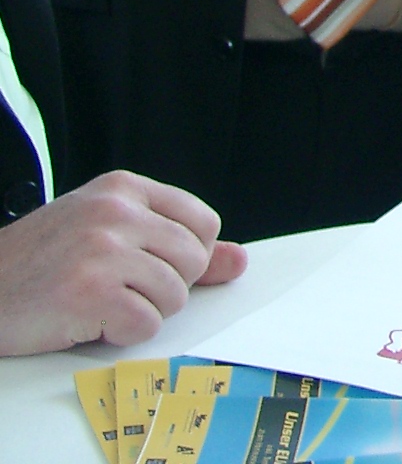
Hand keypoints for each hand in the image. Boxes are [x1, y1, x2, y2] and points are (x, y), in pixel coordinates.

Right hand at [0, 170, 247, 356]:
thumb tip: (239, 261)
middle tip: (119, 288)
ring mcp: (102, 251)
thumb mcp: (107, 233)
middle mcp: (116, 212)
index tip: (154, 265)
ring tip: (99, 302)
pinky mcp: (89, 293)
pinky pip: (146, 325)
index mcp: (123, 189)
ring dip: (141, 311)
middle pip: (193, 261)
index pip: (203, 223)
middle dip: (166, 286)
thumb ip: (176, 243)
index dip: (188, 255)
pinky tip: (87, 320)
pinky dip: (121, 334)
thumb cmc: (40, 262)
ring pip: (174, 296)